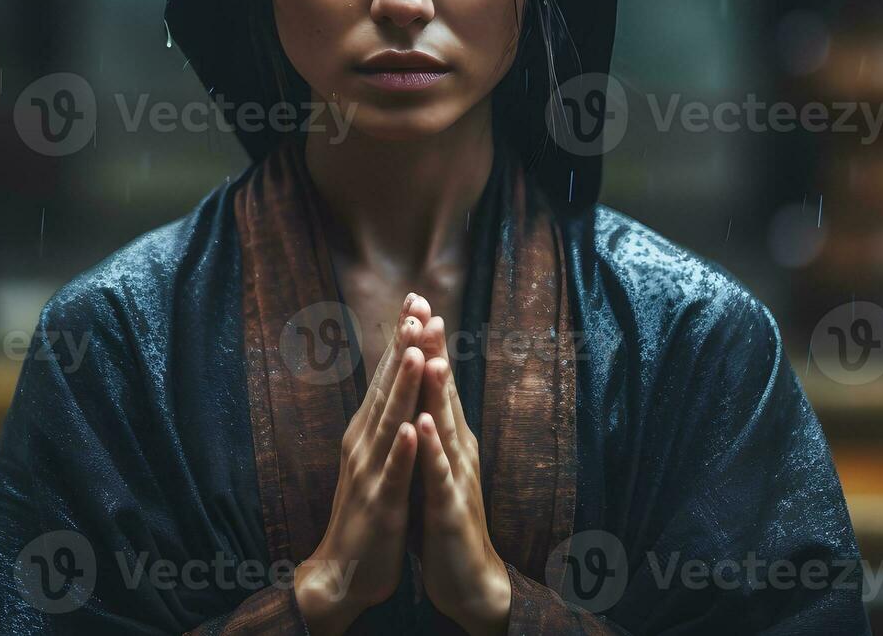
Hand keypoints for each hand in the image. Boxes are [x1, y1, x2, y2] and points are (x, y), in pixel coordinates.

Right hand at [294, 295, 430, 635]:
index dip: (402, 339)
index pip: (387, 377)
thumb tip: (393, 381)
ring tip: (417, 353)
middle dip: (403, 348)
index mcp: (367, 432)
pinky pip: (395, 474)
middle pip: (387, 389)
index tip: (416, 301)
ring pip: (391, 423)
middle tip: (416, 308)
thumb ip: (383, 421)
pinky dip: (403, 451)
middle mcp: (365, 444)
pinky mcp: (381, 504)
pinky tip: (412, 429)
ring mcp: (371, 473)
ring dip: (403, 387)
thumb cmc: (365, 512)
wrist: (342, 572)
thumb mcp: (373, 458)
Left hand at [408, 295, 511, 635]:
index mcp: (448, 437)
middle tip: (428, 309)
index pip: (435, 383)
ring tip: (429, 356)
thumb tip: (418, 388)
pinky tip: (421, 426)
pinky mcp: (449, 508)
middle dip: (434, 351)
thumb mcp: (433, 463)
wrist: (467, 578)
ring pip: (445, 427)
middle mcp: (456, 449)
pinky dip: (429, 449)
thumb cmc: (444, 517)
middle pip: (444, 393)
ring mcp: (456, 477)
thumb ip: (429, 426)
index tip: (415, 303)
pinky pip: (438, 475)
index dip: (425, 343)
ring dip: (438, 392)